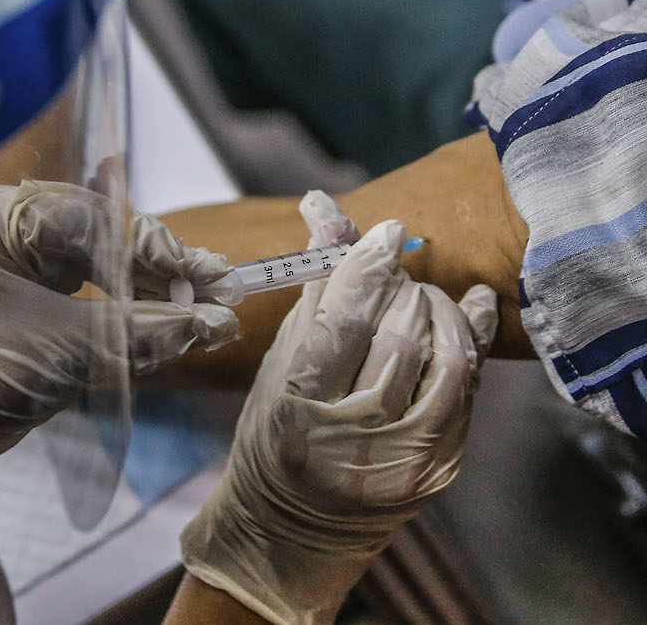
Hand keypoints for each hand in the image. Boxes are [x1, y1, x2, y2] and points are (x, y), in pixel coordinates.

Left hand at [0, 180, 238, 501]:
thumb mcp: (68, 357)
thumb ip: (143, 335)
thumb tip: (218, 323)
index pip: (91, 220)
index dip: (152, 251)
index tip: (199, 280)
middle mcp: (12, 215)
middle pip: (109, 228)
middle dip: (165, 264)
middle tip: (222, 286)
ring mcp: (29, 239)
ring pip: (113, 248)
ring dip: (161, 278)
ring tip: (216, 296)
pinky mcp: (45, 266)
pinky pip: (104, 269)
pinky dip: (141, 291)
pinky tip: (183, 302)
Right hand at [180, 192, 496, 623]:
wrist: (294, 529)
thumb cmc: (274, 437)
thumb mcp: (279, 366)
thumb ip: (313, 294)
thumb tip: (330, 213)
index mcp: (298, 408)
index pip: (345, 324)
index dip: (368, 267)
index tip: (387, 229)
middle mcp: (354, 438)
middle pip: (401, 334)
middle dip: (401, 287)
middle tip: (391, 273)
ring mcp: (405, 459)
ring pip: (446, 357)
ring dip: (438, 309)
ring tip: (419, 297)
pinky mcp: (440, 468)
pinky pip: (470, 388)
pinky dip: (469, 337)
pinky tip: (466, 307)